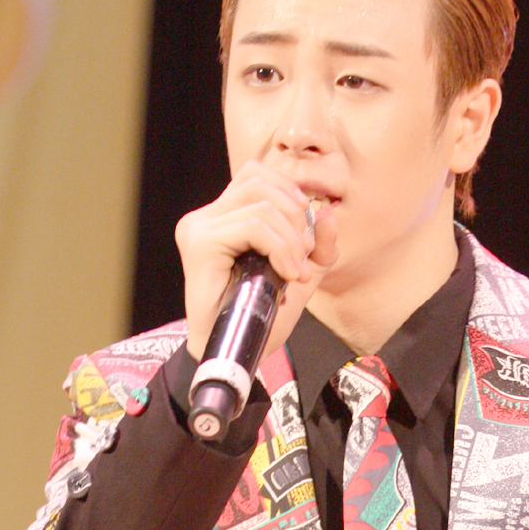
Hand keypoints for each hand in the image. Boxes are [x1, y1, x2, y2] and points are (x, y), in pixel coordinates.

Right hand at [174, 159, 338, 361]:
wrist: (237, 354)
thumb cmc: (260, 317)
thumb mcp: (300, 276)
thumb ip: (318, 246)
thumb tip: (329, 213)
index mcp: (223, 217)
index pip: (257, 176)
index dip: (290, 196)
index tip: (306, 239)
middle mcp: (206, 217)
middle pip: (260, 182)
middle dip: (296, 216)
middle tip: (304, 257)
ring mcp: (199, 228)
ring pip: (261, 205)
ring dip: (291, 238)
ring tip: (295, 271)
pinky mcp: (201, 243)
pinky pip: (252, 226)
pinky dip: (279, 248)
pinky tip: (286, 274)